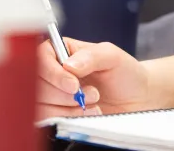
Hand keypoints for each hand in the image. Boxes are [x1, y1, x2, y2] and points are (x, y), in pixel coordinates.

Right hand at [36, 38, 151, 120]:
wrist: (136, 98)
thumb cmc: (125, 72)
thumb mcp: (113, 56)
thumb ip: (92, 56)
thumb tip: (68, 65)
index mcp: (64, 52)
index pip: (41, 57)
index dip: (53, 73)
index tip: (73, 84)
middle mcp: (54, 73)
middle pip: (37, 85)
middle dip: (66, 95)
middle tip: (92, 93)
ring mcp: (52, 95)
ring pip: (40, 105)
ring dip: (68, 108)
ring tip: (94, 102)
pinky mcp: (55, 114)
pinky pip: (47, 120)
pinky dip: (68, 119)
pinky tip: (88, 114)